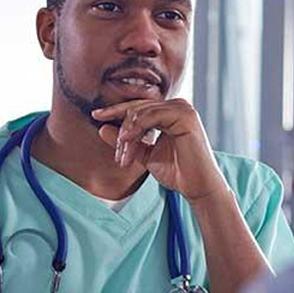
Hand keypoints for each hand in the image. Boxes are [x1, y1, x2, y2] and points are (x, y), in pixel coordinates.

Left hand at [92, 99, 228, 200]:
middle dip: (121, 130)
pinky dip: (136, 129)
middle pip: (136, 108)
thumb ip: (126, 142)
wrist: (197, 186)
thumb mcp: (144, 155)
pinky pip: (151, 116)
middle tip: (118, 154)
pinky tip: (127, 142)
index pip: (137, 107)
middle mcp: (176, 105)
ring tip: (123, 155)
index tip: (96, 116)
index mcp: (168, 112)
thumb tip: (102, 129)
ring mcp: (182, 108)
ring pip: (141, 113)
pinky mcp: (185, 116)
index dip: (115, 111)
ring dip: (127, 134)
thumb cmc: (176, 172)